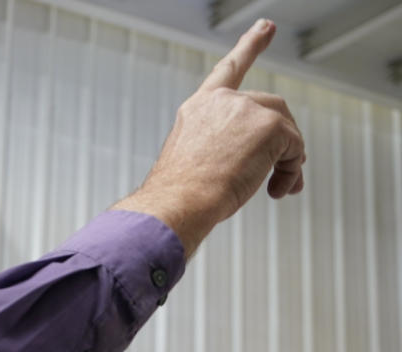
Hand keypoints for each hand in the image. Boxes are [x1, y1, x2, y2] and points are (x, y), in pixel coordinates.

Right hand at [114, 18, 305, 256]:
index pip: (230, 69)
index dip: (250, 46)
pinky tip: (275, 190)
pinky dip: (291, 172)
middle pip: (272, 108)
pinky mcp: (270, 126)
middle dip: (282, 139)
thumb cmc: (182, 192)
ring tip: (276, 187)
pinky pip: (295, 149)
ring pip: (286, 128)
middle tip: (283, 175)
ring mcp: (247, 109)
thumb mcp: (196, 159)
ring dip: (287, 159)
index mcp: (200, 107)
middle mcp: (223, 101)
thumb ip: (226, 146)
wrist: (179, 202)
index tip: (266, 28)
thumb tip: (267, 159)